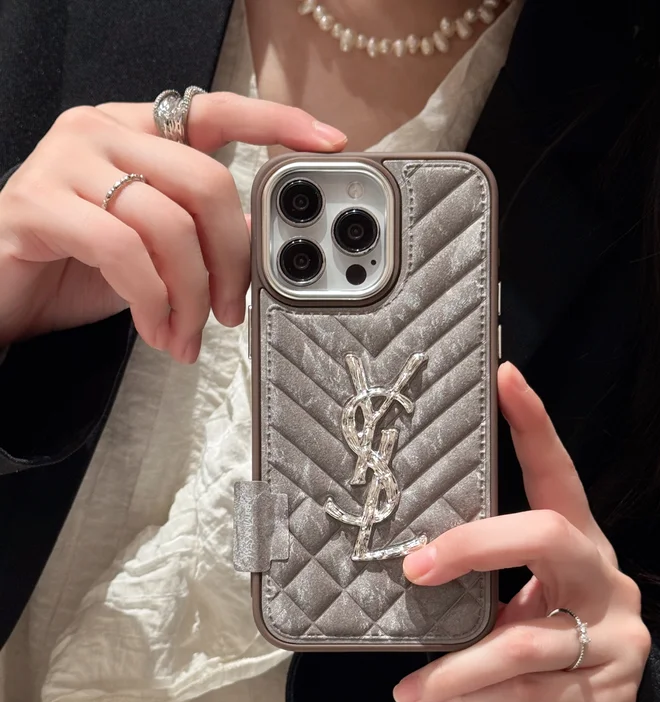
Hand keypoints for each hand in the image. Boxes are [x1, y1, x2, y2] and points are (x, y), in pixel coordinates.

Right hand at [0, 93, 345, 360]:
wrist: (5, 292)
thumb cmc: (80, 264)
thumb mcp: (155, 244)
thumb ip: (200, 227)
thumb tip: (256, 231)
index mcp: (138, 131)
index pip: (217, 110)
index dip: (276, 123)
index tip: (328, 142)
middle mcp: (102, 131)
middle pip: (206, 182)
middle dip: (232, 260)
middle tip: (231, 310)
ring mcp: (65, 162)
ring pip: (168, 225)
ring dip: (190, 296)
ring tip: (187, 334)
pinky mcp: (36, 204)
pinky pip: (122, 252)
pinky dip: (152, 301)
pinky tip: (157, 330)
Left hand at [393, 363, 650, 701]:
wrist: (612, 689)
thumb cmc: (550, 614)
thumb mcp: (528, 582)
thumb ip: (490, 567)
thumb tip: (411, 561)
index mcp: (578, 535)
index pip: (555, 469)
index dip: (532, 422)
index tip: (503, 375)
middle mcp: (602, 572)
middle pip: (543, 534)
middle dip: (472, 547)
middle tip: (416, 569)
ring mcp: (616, 632)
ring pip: (527, 642)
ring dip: (459, 667)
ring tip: (415, 687)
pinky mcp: (612, 689)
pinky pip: (534, 697)